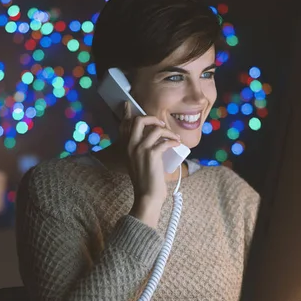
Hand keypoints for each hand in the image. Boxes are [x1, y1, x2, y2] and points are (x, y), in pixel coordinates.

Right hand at [120, 103, 181, 227]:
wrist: (147, 195)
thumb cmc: (145, 180)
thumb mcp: (137, 162)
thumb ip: (139, 149)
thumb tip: (153, 136)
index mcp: (125, 147)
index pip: (124, 125)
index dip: (127, 113)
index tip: (128, 104)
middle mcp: (130, 146)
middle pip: (138, 120)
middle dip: (152, 118)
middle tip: (161, 124)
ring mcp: (140, 149)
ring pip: (155, 129)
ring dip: (168, 132)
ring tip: (174, 138)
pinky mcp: (151, 154)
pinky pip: (164, 141)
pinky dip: (173, 141)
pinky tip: (176, 144)